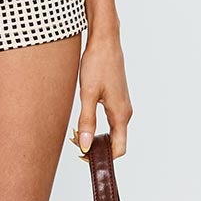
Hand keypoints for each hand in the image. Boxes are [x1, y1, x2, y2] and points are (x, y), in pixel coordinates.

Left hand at [73, 30, 131, 157]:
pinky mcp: (117, 99)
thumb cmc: (98, 64)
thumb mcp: (88, 95)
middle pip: (115, 142)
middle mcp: (125, 112)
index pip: (119, 149)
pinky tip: (83, 120)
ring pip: (112, 132)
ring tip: (76, 132)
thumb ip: (87, 122)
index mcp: (121, 114)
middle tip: (75, 142)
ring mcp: (122, 105)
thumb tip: (85, 145)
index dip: (104, 158)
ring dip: (96, 136)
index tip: (84, 155)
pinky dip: (98, 126)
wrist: (105, 42)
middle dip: (97, 148)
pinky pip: (110, 121)